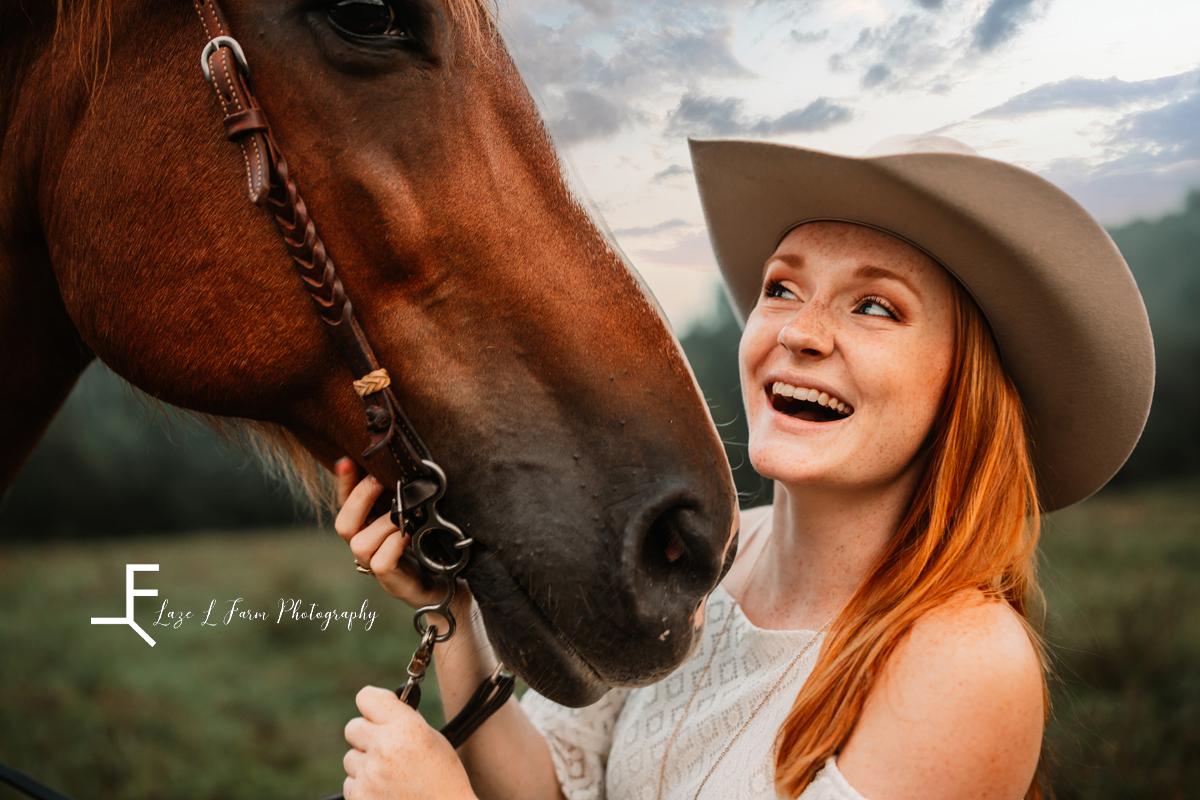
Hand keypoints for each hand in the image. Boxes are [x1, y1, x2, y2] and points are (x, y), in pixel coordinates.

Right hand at [334, 459, 448, 611]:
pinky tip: (411, 534)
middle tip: (379, 480)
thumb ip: (402, 494)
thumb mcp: (414, 512)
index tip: (347, 461)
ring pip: (360, 544)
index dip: (344, 483)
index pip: (345, 503)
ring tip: (406, 514)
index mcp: (367, 525)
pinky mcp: (390, 581)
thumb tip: (401, 464)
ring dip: (384, 524)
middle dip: (360, 498)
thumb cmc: (429, 541)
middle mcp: (365, 546)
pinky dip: (395, 544)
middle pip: (343, 524)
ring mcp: (374, 566)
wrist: (448, 579)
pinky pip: (381, 563)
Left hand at [343, 686, 477, 799]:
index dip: (372, 705)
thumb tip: (382, 709)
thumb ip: (405, 720)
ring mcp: (369, 775)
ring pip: (350, 758)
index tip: (379, 713)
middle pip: (353, 728)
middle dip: (367, 735)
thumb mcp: (433, 739)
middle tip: (385, 746)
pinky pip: (350, 783)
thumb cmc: (445, 779)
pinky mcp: (360, 798)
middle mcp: (384, 747)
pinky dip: (363, 786)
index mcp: (406, 727)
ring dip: (365, 763)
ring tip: (390, 774)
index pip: (366, 697)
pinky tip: (385, 791)